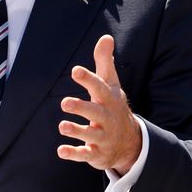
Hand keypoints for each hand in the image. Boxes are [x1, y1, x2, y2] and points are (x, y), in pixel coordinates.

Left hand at [56, 35, 141, 174]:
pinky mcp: (97, 153)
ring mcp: (103, 137)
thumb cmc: (113, 106)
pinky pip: (86, 154)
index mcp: (109, 99)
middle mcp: (107, 118)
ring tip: (62, 126)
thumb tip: (106, 37)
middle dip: (81, 108)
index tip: (76, 71)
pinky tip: (61, 151)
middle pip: (95, 112)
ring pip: (90, 134)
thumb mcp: (111, 84)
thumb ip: (105, 62)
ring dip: (77, 131)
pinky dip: (74, 153)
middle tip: (65, 102)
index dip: (88, 79)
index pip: (99, 87)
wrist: (131, 142)